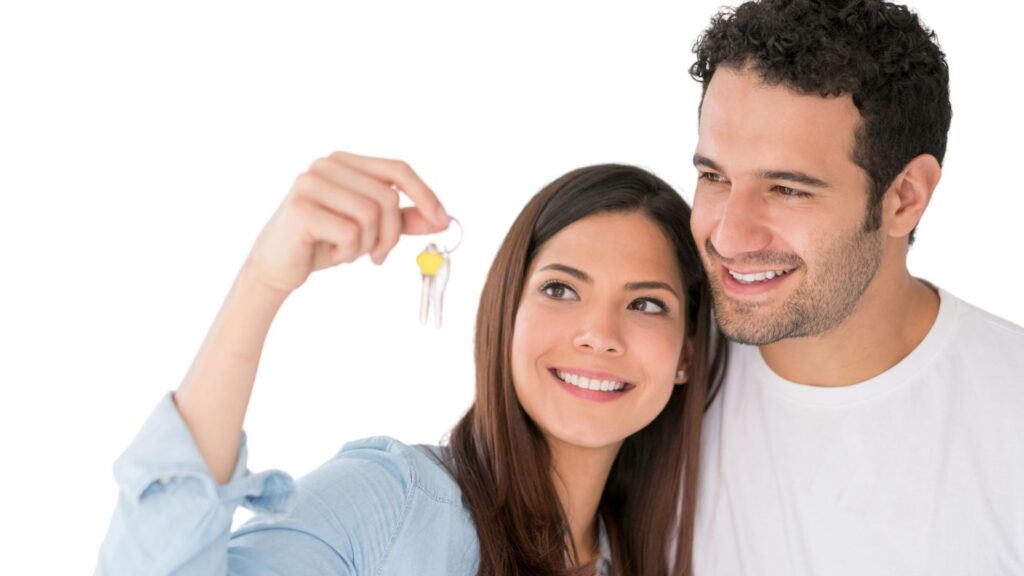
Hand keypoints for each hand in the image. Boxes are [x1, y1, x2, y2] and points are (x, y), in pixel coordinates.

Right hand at [244, 151, 449, 294]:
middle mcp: (326, 165)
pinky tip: (331, 253)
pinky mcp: (301, 207)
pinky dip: (349, 252)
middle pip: (388, 197)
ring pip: (371, 214)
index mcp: (345, 162)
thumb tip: (443, 219)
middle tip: (379, 255)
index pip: (398, 169)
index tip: (442, 221)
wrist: (276, 267)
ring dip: (368, 245)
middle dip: (391, 234)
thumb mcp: (370, 230)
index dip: (425, 194)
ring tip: (350, 252)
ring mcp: (311, 182)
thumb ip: (404, 220)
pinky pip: (351, 232)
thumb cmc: (323, 243)